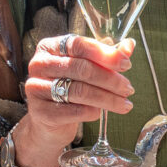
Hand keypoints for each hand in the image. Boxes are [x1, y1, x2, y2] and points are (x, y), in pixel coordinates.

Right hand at [17, 31, 134, 166]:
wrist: (47, 121)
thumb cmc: (67, 88)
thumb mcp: (85, 68)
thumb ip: (106, 56)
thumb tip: (129, 46)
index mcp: (50, 47)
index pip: (79, 45)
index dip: (105, 54)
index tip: (126, 64)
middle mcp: (40, 65)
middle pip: (81, 69)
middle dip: (110, 80)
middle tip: (128, 89)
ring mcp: (37, 88)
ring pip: (79, 91)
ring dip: (107, 98)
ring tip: (124, 104)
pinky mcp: (41, 112)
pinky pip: (74, 111)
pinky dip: (92, 112)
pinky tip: (101, 113)